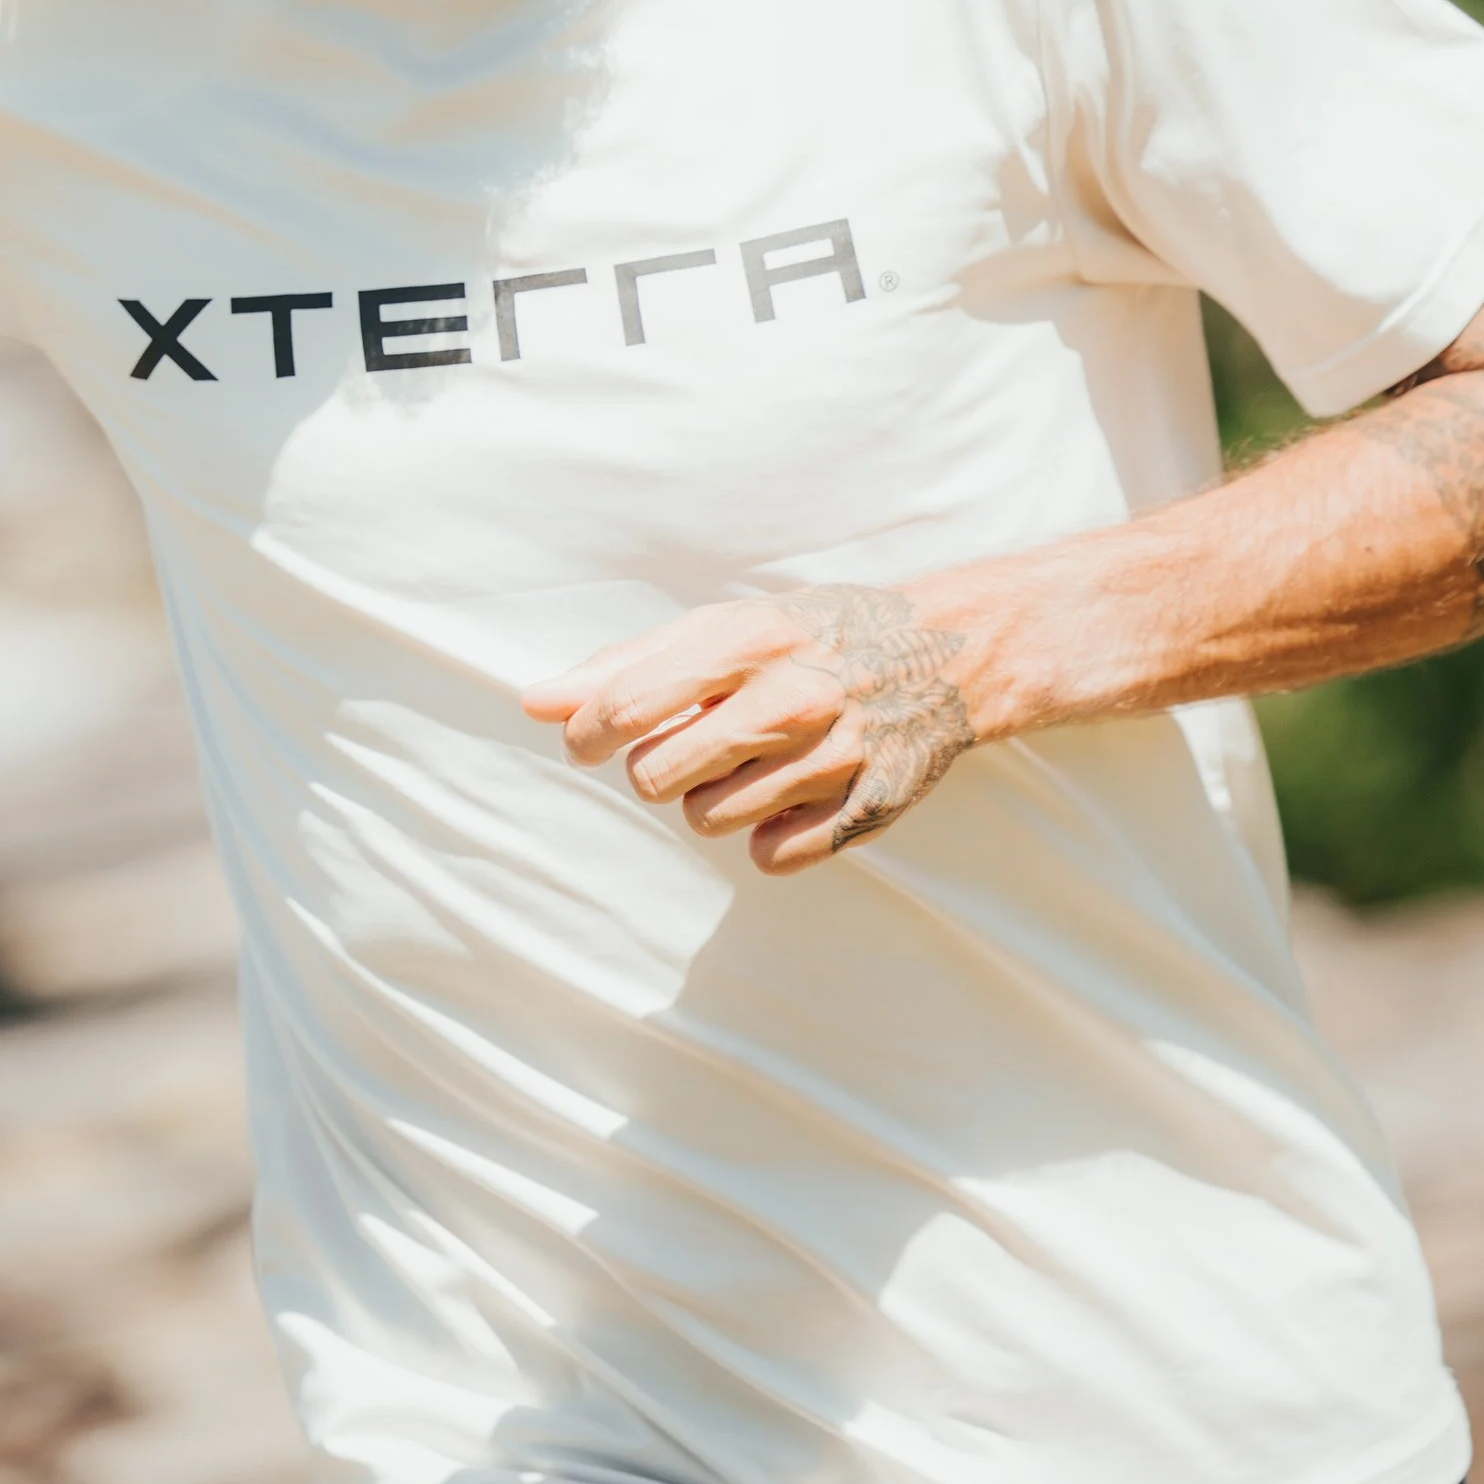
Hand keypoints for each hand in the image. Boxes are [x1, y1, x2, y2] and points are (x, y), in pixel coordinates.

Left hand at [524, 584, 976, 872]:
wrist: (949, 652)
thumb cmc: (815, 634)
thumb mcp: (726, 626)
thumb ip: (627, 663)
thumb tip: (534, 703)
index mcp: (746, 642)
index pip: (624, 709)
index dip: (589, 734)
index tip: (592, 739)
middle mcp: (788, 700)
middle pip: (656, 779)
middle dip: (657, 769)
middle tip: (688, 747)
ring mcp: (830, 760)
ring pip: (707, 821)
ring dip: (710, 800)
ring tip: (746, 765)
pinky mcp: (864, 811)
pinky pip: (769, 857)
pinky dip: (765, 834)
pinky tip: (786, 796)